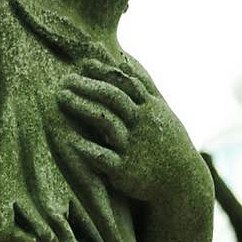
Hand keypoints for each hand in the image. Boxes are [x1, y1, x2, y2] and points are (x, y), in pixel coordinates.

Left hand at [56, 59, 189, 204]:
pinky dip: (86, 147)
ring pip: (106, 122)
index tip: (84, 63)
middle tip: (65, 78)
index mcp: (150, 108)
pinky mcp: (124, 171)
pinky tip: (69, 139)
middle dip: (89, 86)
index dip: (105, 72)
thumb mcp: (161, 111)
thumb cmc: (165, 142)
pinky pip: (102, 157)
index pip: (127, 83)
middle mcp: (142, 125)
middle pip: (114, 98)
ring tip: (60, 97)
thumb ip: (143, 85)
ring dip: (82, 107)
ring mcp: (133, 147)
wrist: (181, 180)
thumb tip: (126, 61)